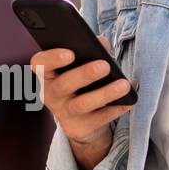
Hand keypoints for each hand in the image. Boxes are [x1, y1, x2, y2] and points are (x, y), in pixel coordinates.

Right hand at [32, 35, 132, 151]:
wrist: (82, 119)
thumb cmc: (82, 82)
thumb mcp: (84, 65)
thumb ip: (92, 51)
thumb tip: (102, 43)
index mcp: (47, 74)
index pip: (40, 64)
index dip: (53, 58)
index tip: (71, 53)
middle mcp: (51, 94)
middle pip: (63, 84)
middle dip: (84, 74)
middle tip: (105, 66)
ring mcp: (64, 112)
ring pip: (82, 104)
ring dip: (104, 94)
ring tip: (123, 85)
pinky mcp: (79, 127)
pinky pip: (98, 118)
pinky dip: (115, 109)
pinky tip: (128, 102)